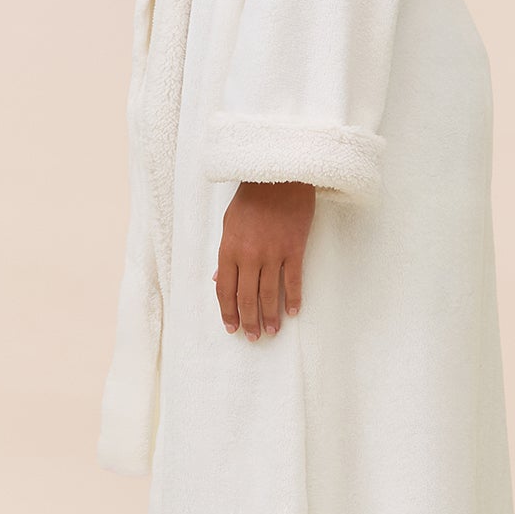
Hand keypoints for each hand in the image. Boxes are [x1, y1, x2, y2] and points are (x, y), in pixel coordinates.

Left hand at [213, 181, 314, 338]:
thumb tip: (220, 280)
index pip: (226, 290)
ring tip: (272, 331)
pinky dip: (294, 298)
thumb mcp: (229, 223)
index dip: (228, 312)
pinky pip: (293, 280)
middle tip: (253, 337)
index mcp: (229, 249)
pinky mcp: (294, 248)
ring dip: (270, 316)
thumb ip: (225, 255)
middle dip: (249, 321)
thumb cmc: (252, 197)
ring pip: (269, 294)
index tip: (231, 328)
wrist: (278, 176)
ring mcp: (272, 253)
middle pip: (247, 297)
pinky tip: (294, 311)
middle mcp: (249, 256)